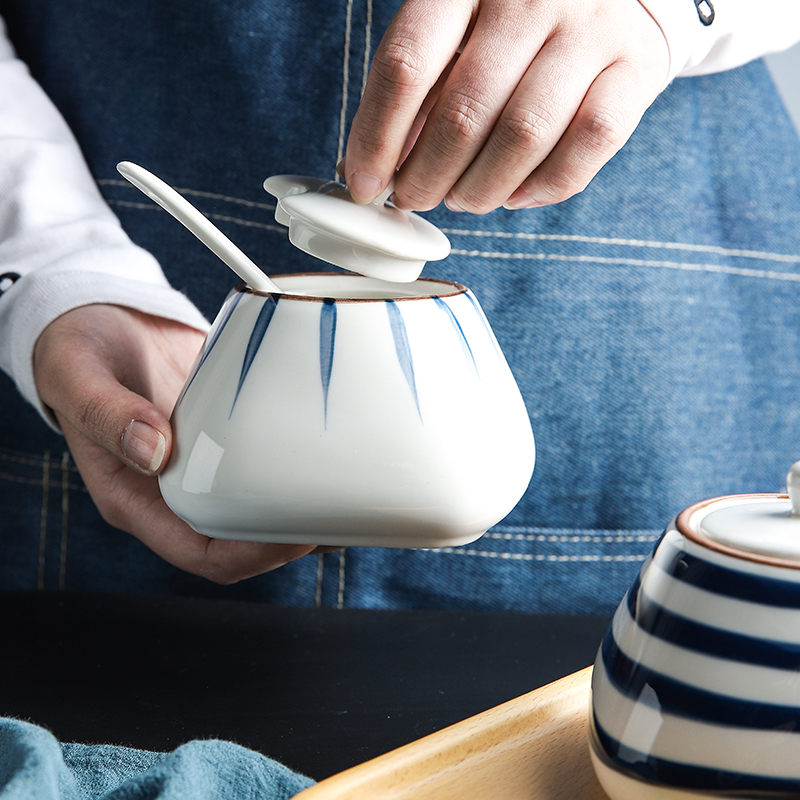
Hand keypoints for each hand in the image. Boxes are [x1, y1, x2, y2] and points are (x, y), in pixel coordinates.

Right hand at [34, 304, 323, 582]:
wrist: (99, 323)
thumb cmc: (77, 353)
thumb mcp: (77, 374)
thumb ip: (106, 413)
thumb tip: (154, 450)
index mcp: (137, 497)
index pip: (202, 553)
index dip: (253, 556)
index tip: (298, 537)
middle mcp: (176, 490)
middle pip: (243, 541)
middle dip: (294, 539)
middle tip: (341, 515)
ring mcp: (205, 465)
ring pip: (261, 506)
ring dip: (305, 508)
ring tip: (353, 495)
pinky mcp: (226, 436)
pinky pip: (265, 464)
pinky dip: (299, 466)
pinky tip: (332, 453)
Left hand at [344, 0, 668, 212]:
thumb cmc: (511, 22)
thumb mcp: (455, 29)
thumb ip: (418, 89)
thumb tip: (369, 168)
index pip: (406, 66)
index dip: (376, 138)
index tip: (363, 186)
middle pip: (464, 111)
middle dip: (427, 176)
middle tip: (414, 196)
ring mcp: (591, 28)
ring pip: (524, 136)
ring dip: (480, 189)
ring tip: (462, 199)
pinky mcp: (636, 67)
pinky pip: (587, 146)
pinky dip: (543, 187)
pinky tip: (516, 195)